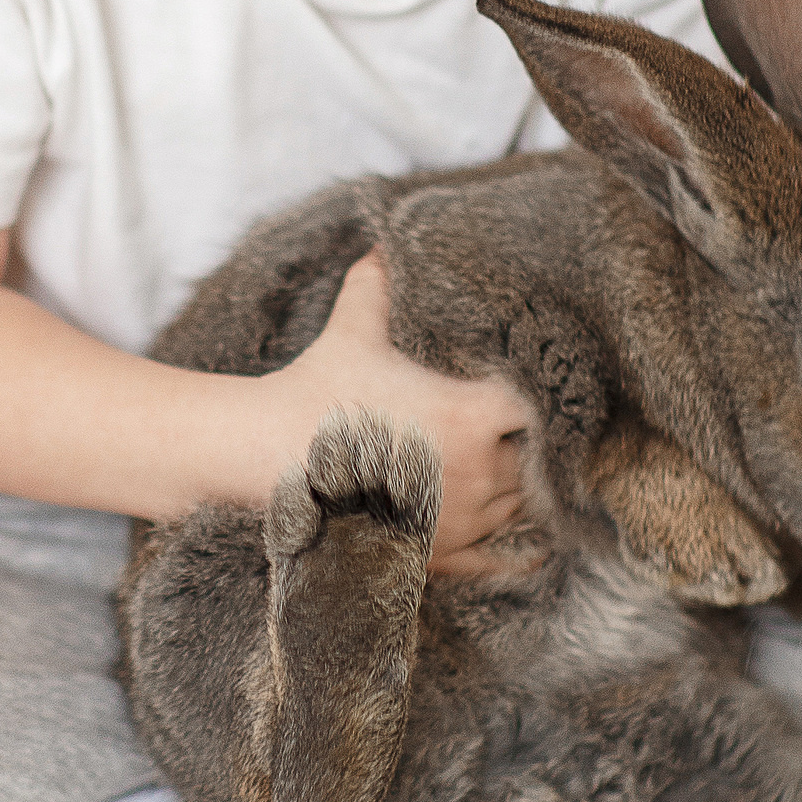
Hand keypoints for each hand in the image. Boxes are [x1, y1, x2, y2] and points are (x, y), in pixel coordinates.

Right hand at [267, 249, 534, 576]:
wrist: (267, 459)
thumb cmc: (315, 393)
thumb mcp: (352, 330)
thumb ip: (379, 284)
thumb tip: (385, 242)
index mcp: (470, 418)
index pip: (534, 407)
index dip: (532, 397)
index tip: (526, 389)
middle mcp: (475, 474)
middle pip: (529, 457)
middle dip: (519, 442)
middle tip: (511, 427)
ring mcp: (459, 520)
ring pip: (514, 503)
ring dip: (510, 485)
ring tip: (501, 466)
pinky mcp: (438, 554)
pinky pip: (495, 559)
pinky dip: (514, 552)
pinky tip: (532, 551)